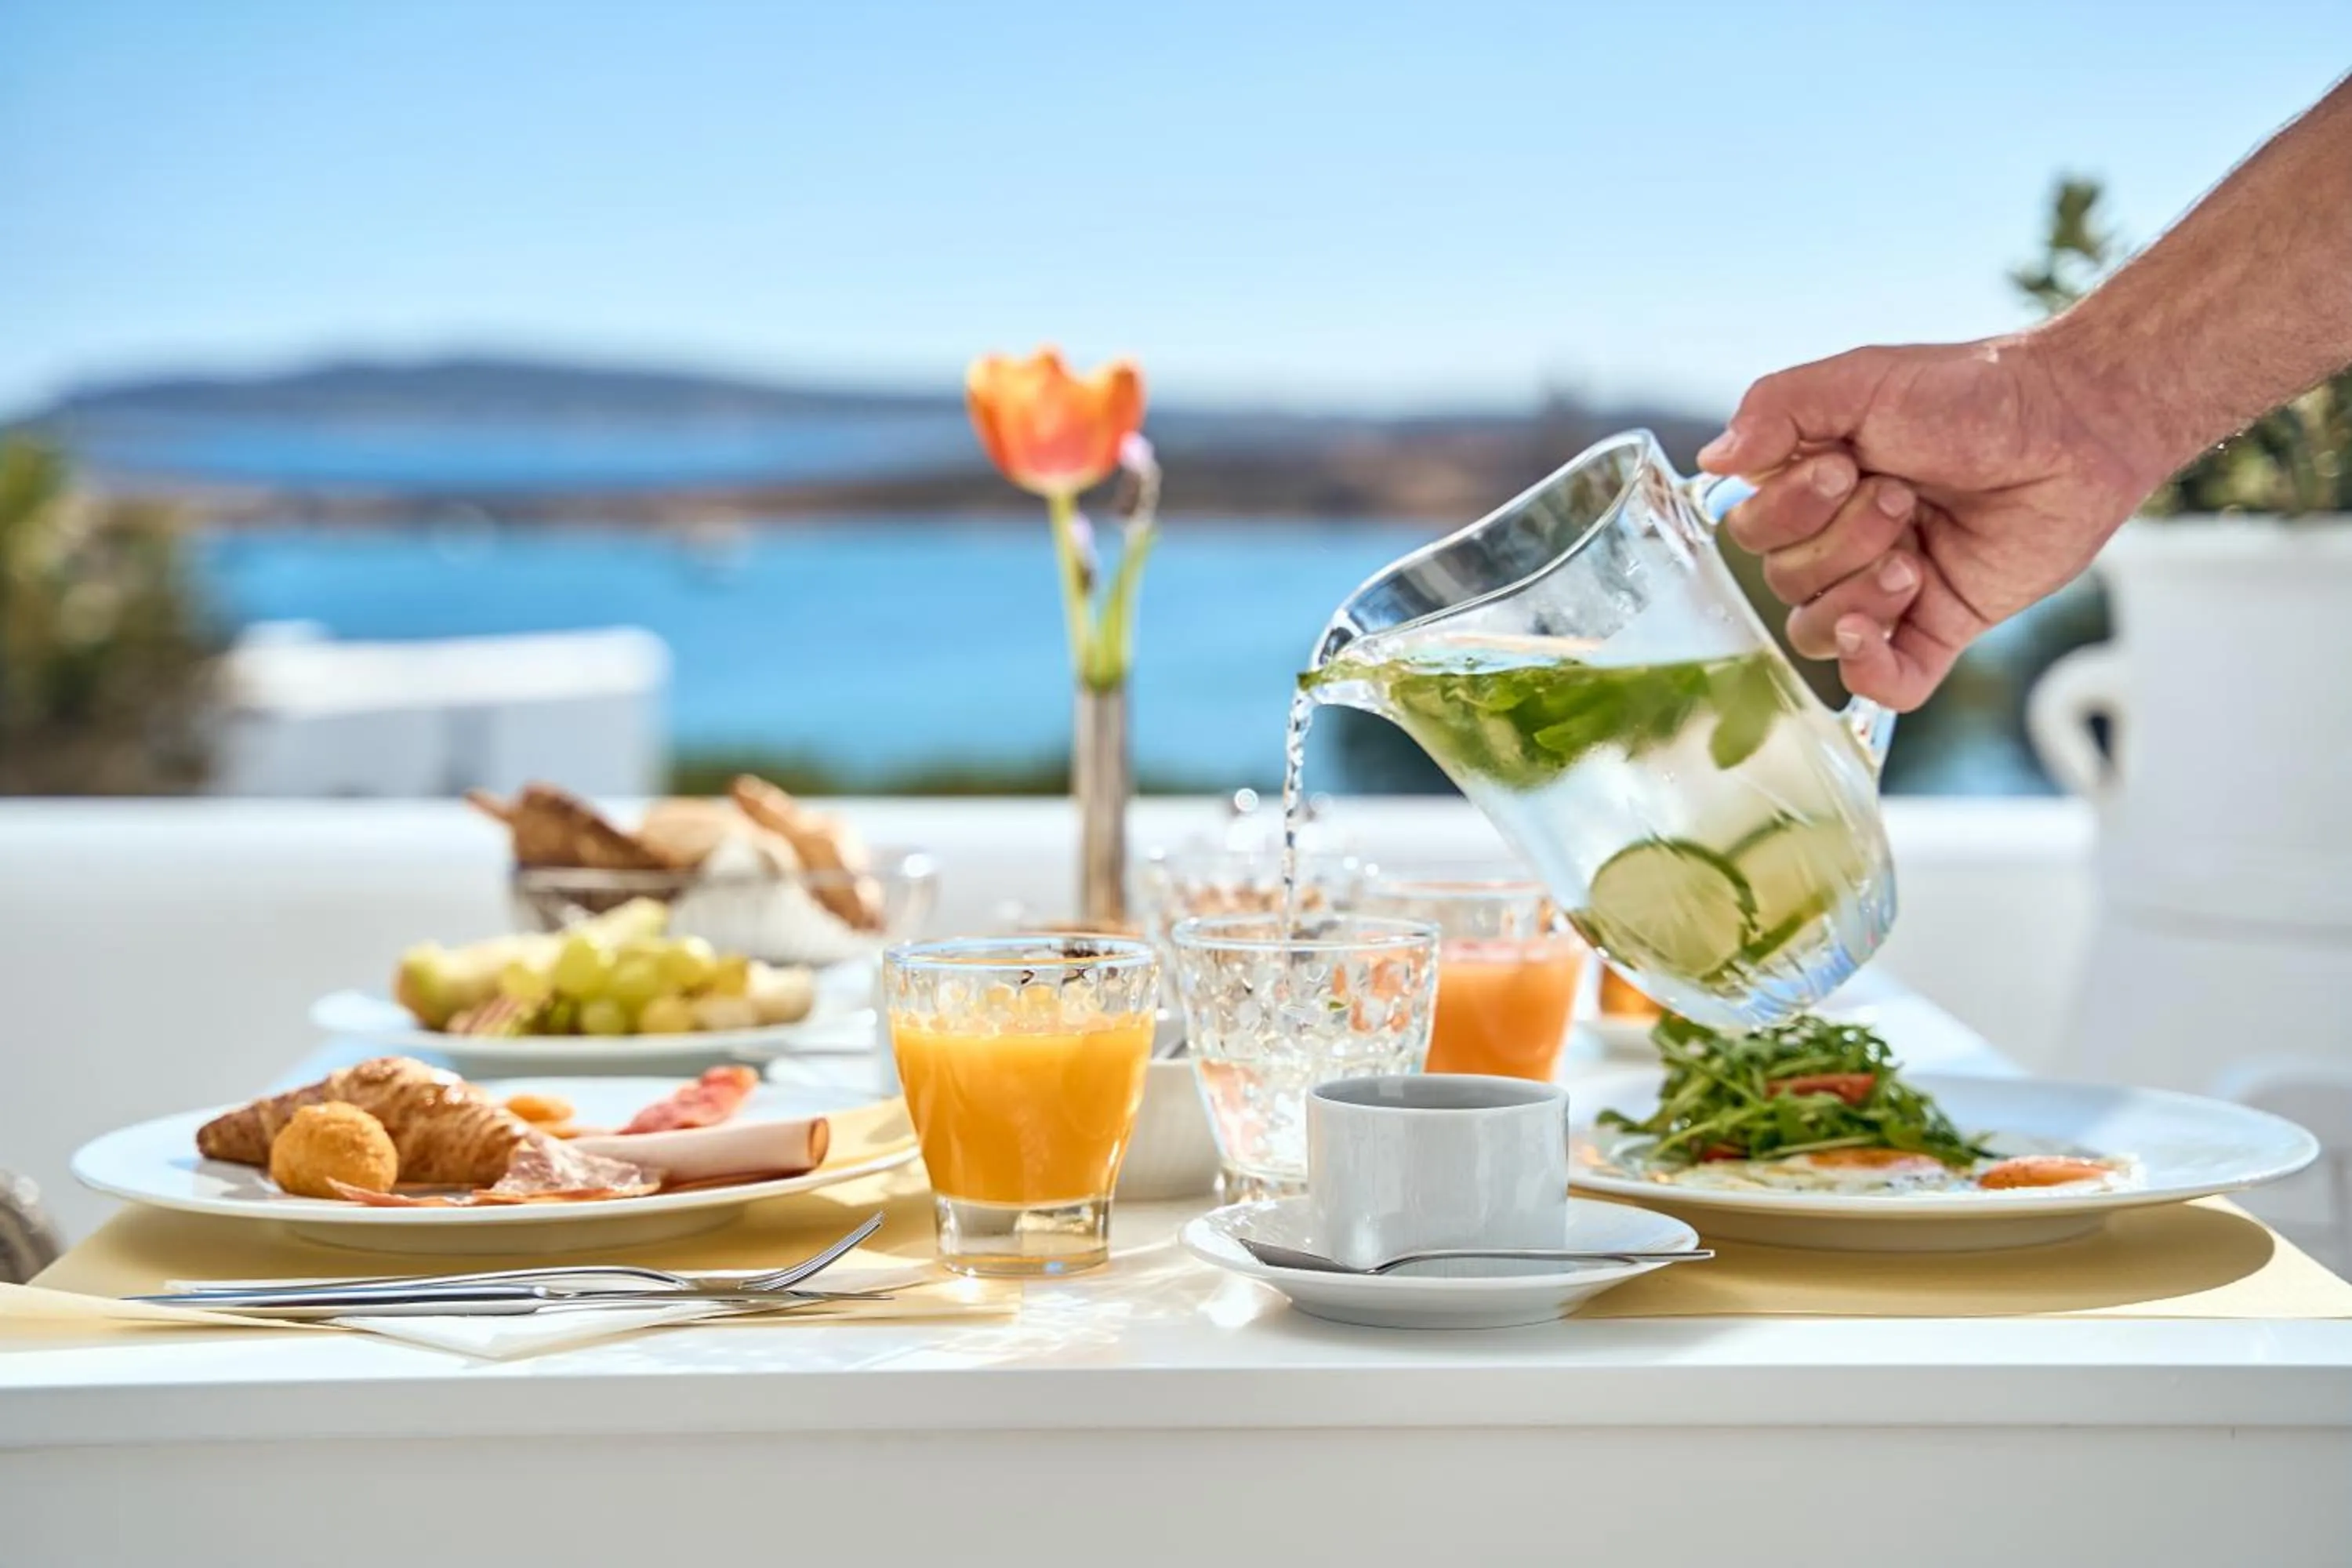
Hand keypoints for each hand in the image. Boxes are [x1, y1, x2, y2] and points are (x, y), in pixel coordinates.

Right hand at [1698, 333, 2158, 710]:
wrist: (2075, 422)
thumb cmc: (1972, 391)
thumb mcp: (1861, 380)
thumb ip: (1777, 407)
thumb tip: (1712, 460)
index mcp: (1811, 486)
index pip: (1750, 530)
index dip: (1787, 512)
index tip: (1847, 465)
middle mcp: (1840, 540)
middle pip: (1782, 583)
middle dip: (1837, 545)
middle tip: (1903, 498)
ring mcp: (1887, 588)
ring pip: (1817, 634)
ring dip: (1856, 598)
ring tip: (1915, 556)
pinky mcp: (1940, 626)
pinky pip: (1883, 682)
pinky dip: (1867, 672)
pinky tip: (1873, 636)